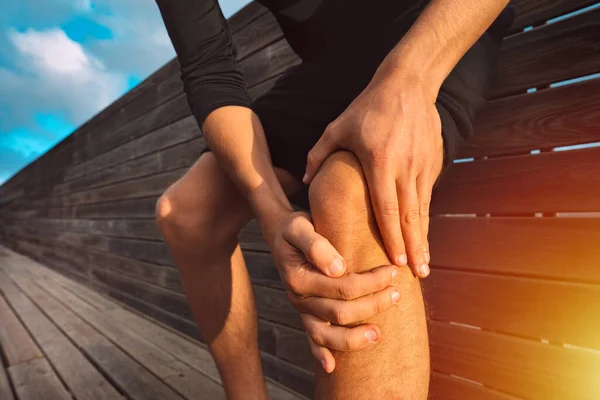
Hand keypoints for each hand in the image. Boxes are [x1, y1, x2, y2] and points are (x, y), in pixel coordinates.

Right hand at [272, 211, 400, 372]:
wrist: (281, 234)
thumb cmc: (295, 228)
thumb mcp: (300, 226)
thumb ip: (316, 245)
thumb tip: (338, 268)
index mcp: (299, 278)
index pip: (342, 287)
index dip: (371, 281)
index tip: (392, 270)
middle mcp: (299, 299)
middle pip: (341, 312)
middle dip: (373, 305)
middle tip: (397, 293)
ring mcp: (302, 310)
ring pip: (328, 335)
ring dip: (355, 337)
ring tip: (380, 333)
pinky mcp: (305, 315)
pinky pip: (312, 340)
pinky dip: (321, 355)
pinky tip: (332, 368)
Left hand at [303, 71, 444, 277]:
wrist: (408, 84)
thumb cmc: (367, 107)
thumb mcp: (337, 128)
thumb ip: (318, 155)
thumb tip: (304, 182)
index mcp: (378, 162)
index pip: (386, 208)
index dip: (392, 237)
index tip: (395, 261)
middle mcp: (404, 167)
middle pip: (410, 216)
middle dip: (414, 248)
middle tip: (418, 274)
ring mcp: (421, 165)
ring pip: (423, 209)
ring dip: (424, 238)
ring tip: (424, 263)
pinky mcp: (432, 161)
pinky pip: (427, 196)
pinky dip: (426, 218)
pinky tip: (424, 235)